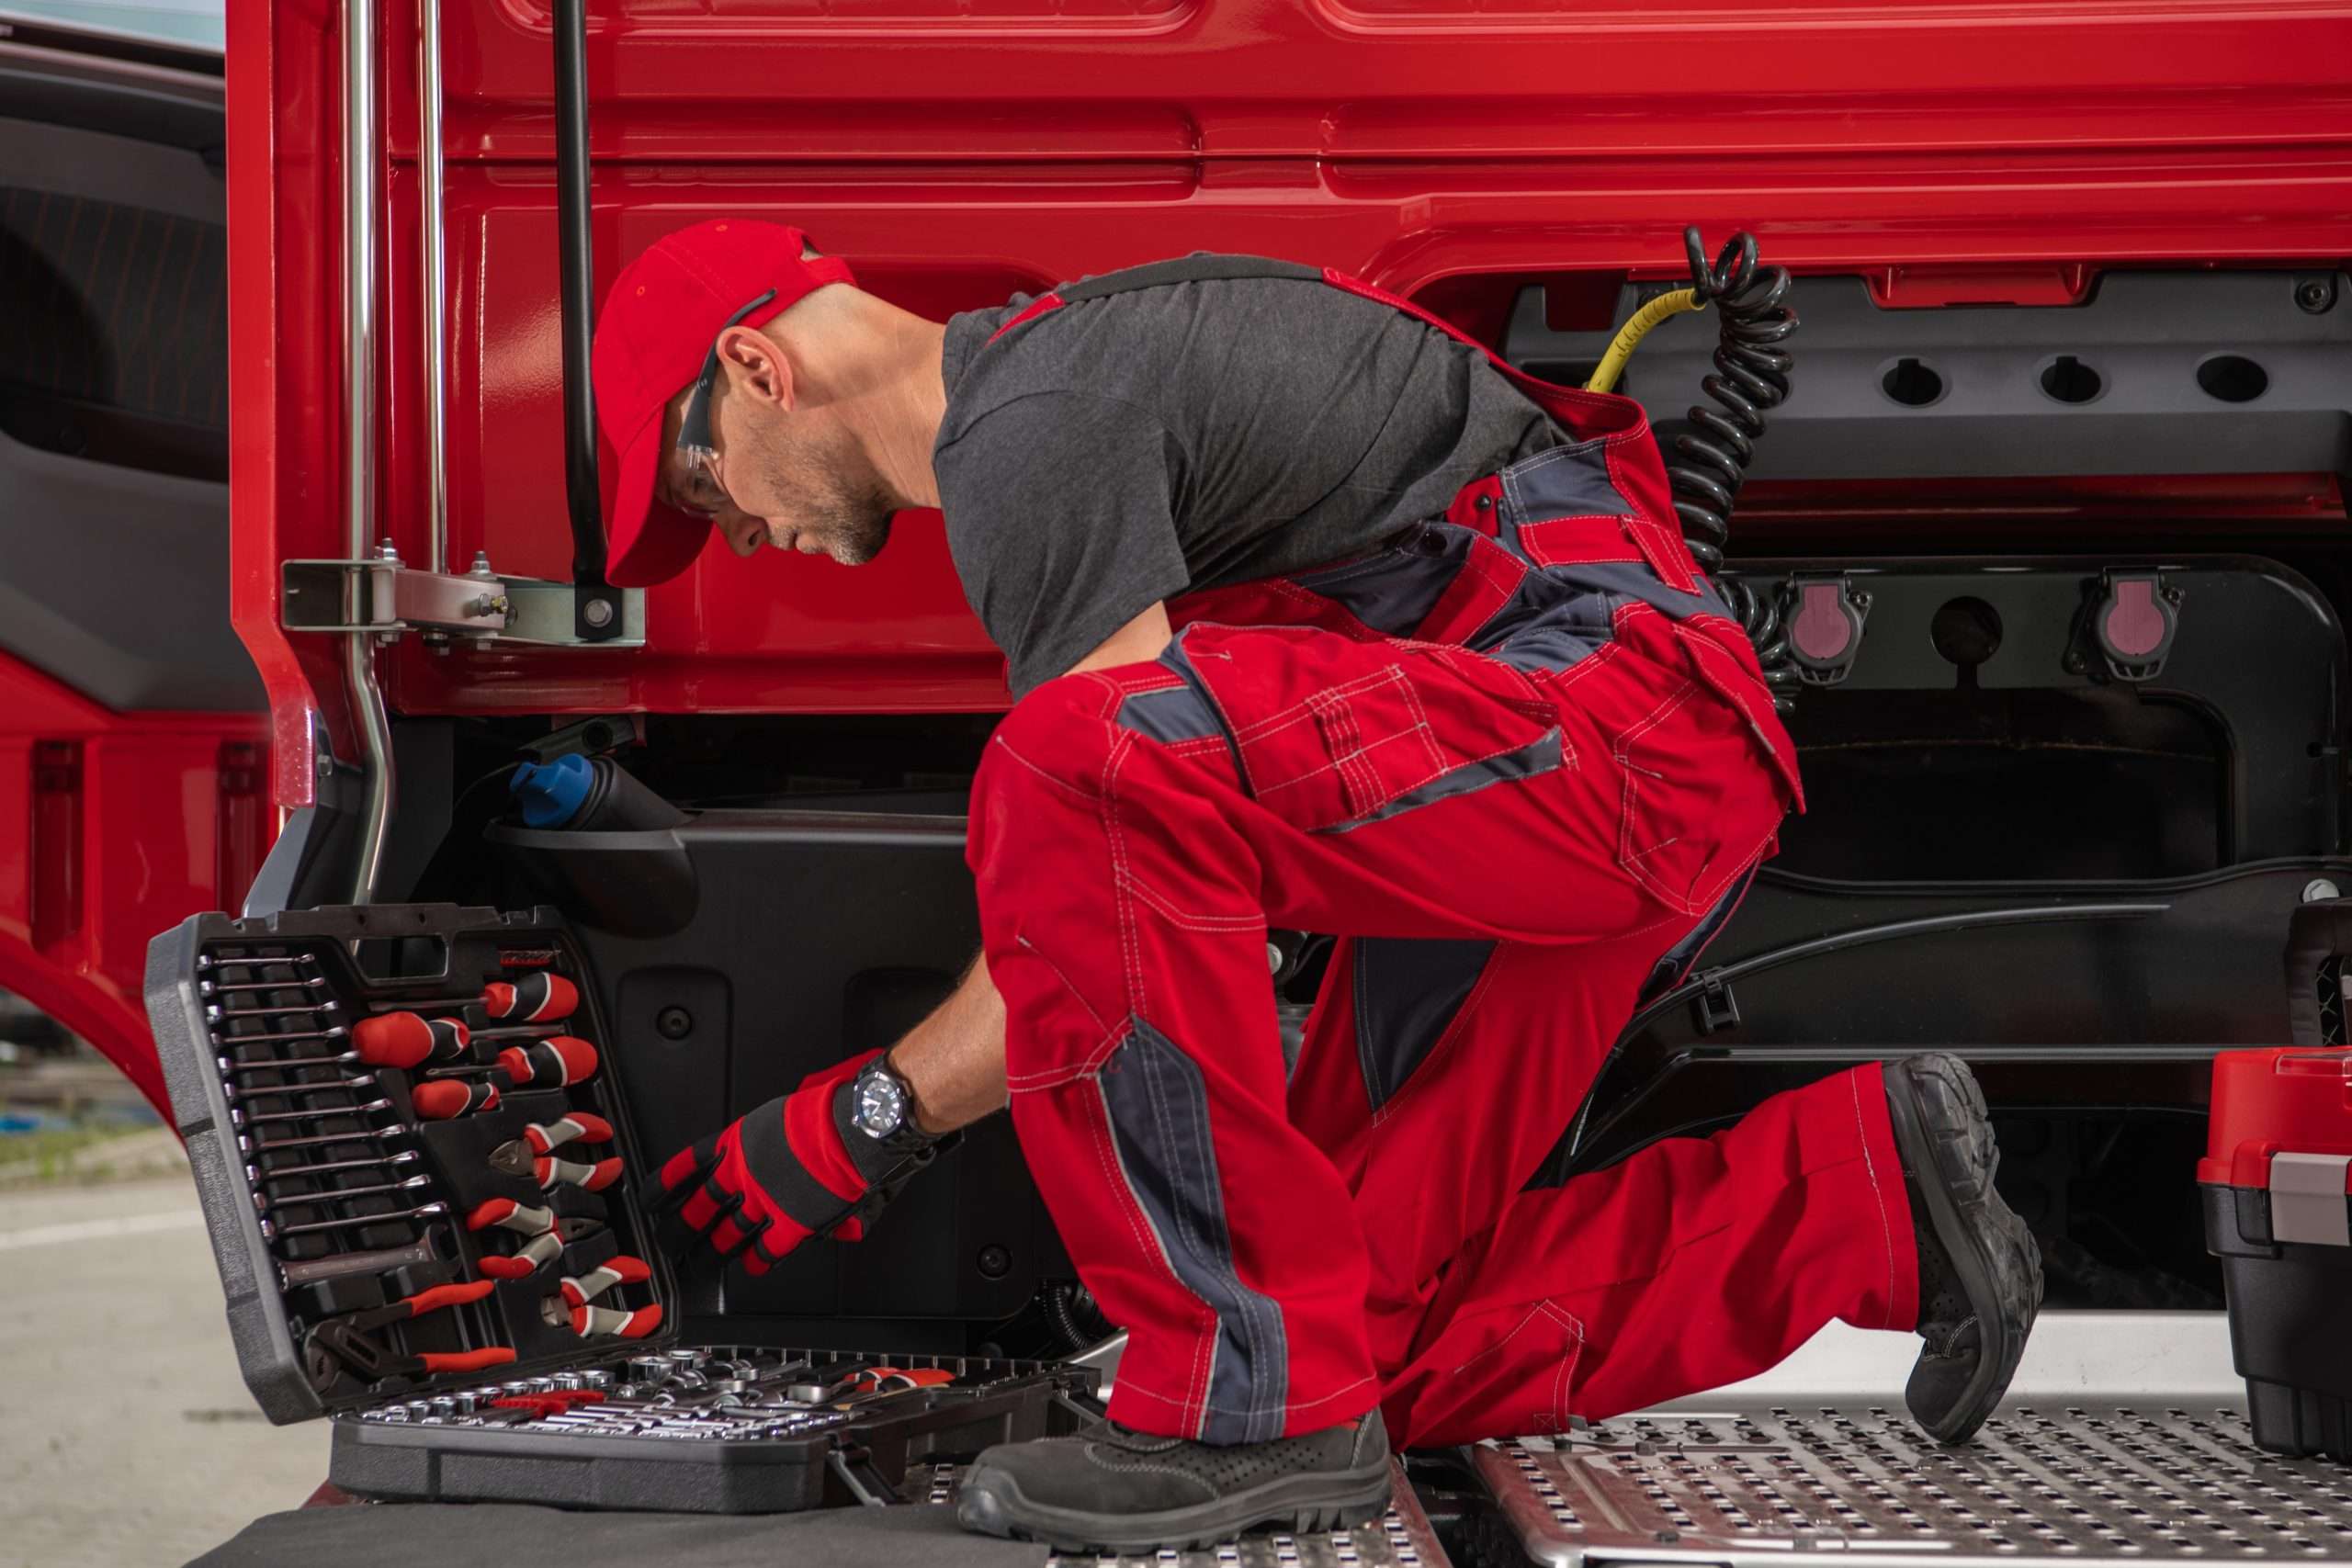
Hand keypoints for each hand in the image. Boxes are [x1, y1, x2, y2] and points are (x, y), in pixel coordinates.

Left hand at [656, 1050, 915, 1273]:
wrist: (853, 1127)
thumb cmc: (824, 1112)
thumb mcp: (777, 1118)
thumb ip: (763, 1142)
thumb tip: (762, 1158)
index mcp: (735, 1144)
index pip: (686, 1168)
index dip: (664, 1187)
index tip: (651, 1198)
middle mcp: (741, 1176)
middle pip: (697, 1210)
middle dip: (680, 1231)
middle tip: (669, 1244)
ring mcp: (763, 1204)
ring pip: (725, 1237)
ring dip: (711, 1254)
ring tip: (700, 1265)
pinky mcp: (789, 1225)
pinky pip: (765, 1251)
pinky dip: (756, 1261)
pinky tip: (751, 1266)